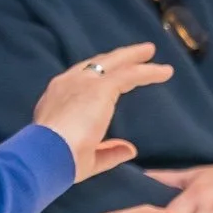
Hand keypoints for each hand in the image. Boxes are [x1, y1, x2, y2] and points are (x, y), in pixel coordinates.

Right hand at [30, 43, 173, 182]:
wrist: (46, 154)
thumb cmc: (58, 160)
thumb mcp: (87, 157)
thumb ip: (108, 152)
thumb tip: (129, 149)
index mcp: (57, 100)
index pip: (79, 80)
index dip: (97, 75)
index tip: (112, 75)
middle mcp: (67, 84)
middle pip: (95, 64)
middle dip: (116, 58)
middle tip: (137, 53)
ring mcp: (83, 83)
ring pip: (113, 63)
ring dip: (133, 57)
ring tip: (149, 52)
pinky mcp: (100, 87)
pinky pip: (130, 74)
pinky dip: (148, 71)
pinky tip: (165, 72)